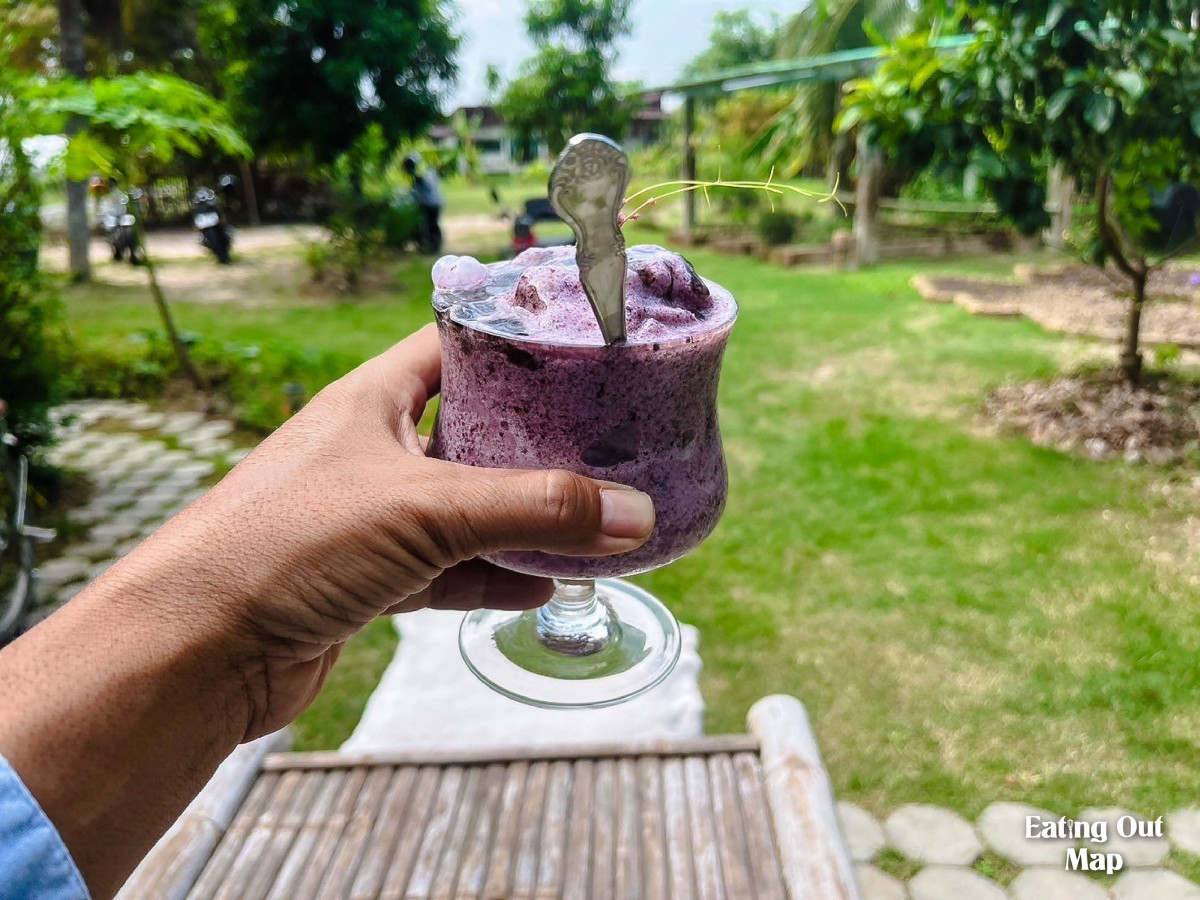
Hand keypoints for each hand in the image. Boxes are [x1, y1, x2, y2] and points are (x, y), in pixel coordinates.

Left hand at [123, 324, 655, 739]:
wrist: (194, 650)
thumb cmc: (285, 544)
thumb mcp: (426, 509)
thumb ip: (535, 510)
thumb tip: (636, 516)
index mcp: (371, 400)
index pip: (453, 345)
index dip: (513, 340)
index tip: (579, 346)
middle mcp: (369, 450)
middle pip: (469, 430)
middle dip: (532, 441)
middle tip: (603, 442)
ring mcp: (367, 518)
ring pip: (463, 508)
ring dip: (520, 519)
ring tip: (589, 520)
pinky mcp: (366, 581)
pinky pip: (446, 571)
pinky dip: (492, 578)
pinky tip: (541, 586)